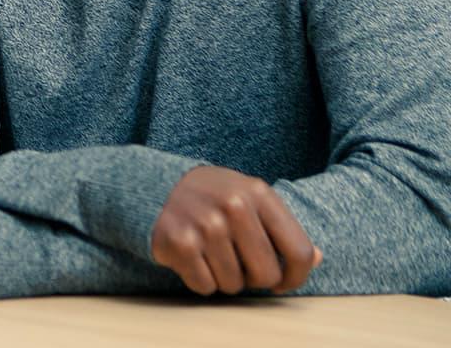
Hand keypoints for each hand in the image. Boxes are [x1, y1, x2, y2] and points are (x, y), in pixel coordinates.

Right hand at [151, 166, 321, 294]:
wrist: (153, 184)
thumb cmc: (211, 197)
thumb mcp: (249, 197)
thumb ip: (282, 227)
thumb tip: (317, 258)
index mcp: (259, 193)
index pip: (300, 252)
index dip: (296, 277)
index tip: (283, 282)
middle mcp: (234, 206)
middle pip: (266, 275)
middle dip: (254, 279)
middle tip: (238, 264)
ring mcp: (206, 224)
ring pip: (234, 285)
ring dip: (224, 278)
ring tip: (211, 256)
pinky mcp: (180, 242)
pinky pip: (205, 286)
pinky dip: (200, 280)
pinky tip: (193, 258)